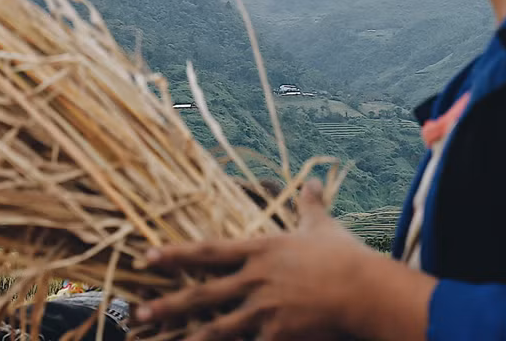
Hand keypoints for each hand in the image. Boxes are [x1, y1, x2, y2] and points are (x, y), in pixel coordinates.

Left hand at [134, 178, 379, 340]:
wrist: (366, 288)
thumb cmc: (345, 256)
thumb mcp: (322, 226)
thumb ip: (311, 205)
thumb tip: (314, 180)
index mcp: (260, 250)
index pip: (208, 251)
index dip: (175, 254)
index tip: (147, 256)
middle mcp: (255, 279)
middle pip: (203, 293)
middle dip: (169, 304)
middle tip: (139, 312)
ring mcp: (264, 309)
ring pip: (218, 328)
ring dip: (188, 338)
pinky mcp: (278, 335)